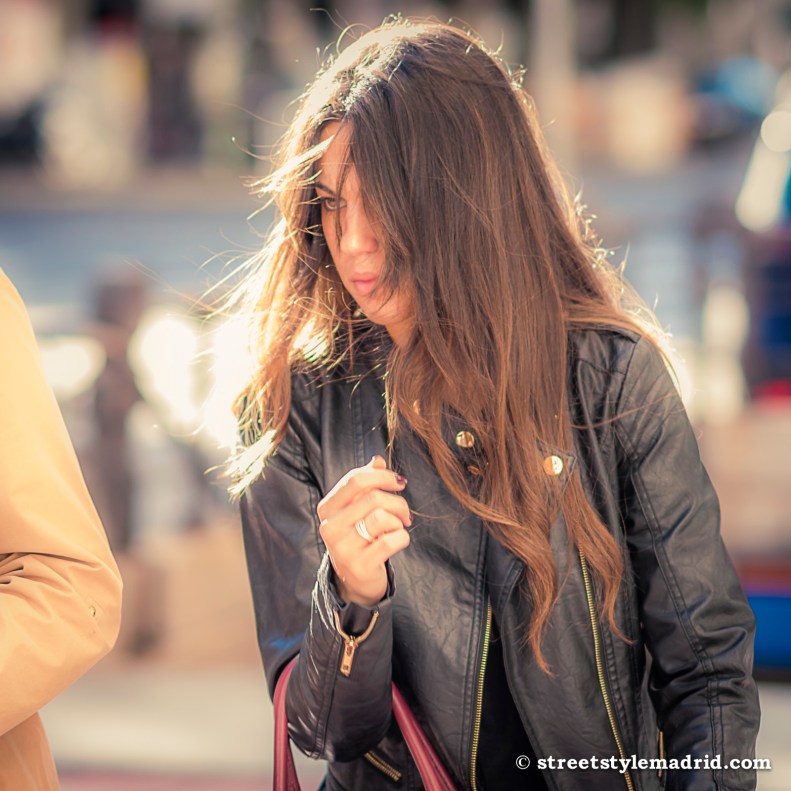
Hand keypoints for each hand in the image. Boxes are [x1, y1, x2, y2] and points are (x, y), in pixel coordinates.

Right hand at [317, 455, 410, 606]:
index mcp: (327, 508)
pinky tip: (398, 541)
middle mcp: (330, 527)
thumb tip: (378, 460)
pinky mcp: (360, 565)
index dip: (383, 477)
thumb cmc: (359, 536)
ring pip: (383, 518)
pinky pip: (392, 541)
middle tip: (405, 513)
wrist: (355, 579)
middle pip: (373, 497)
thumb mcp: (358, 509)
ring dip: (399, 521)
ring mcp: (342, 548)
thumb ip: (366, 483)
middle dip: (398, 501)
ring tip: (398, 528)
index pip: (356, 479)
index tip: (400, 482)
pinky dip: (402, 537)